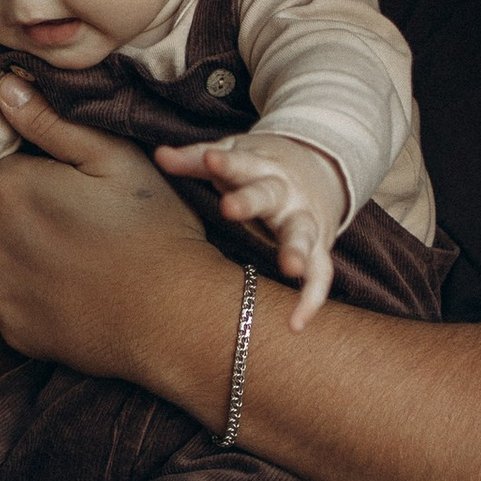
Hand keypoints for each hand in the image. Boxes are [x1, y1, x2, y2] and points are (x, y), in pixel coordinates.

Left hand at [0, 80, 218, 377]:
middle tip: (92, 226)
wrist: (175, 315)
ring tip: (87, 260)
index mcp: (10, 185)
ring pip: (5, 255)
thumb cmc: (153, 227)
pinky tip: (78, 293)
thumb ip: (52, 120)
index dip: (52, 176)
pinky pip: (14, 300)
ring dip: (32, 254)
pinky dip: (37, 296)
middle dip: (36, 213)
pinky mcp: (11, 328)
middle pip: (3, 211)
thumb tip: (2, 86)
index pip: (14, 167)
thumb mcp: (114, 158)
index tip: (89, 192)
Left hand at [151, 131, 342, 328]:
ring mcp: (304, 219)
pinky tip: (296, 325)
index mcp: (259, 166)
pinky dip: (312, 299)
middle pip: (268, 195)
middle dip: (250, 201)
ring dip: (297, 251)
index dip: (224, 163)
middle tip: (229, 208)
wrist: (321, 167)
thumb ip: (196, 160)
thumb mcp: (233, 157)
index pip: (240, 163)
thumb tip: (159, 155)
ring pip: (303, 234)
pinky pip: (320, 274)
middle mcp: (285, 192)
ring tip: (290, 268)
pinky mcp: (318, 247)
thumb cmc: (259, 168)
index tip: (209, 159)